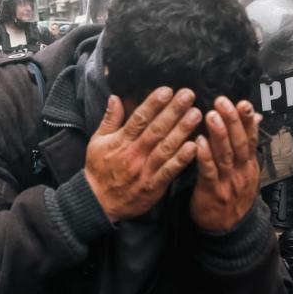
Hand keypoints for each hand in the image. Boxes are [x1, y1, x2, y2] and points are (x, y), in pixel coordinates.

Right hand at [84, 87, 200, 223]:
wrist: (97, 202)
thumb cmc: (98, 170)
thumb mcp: (97, 142)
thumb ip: (109, 120)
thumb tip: (115, 97)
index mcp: (121, 141)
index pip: (139, 119)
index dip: (153, 104)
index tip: (167, 90)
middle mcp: (134, 153)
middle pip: (156, 129)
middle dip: (173, 111)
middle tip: (188, 95)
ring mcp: (144, 170)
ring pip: (166, 147)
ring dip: (182, 130)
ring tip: (195, 114)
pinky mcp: (153, 186)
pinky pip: (169, 171)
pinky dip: (181, 159)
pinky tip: (194, 147)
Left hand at [190, 97, 261, 232]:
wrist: (228, 230)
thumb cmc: (233, 196)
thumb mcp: (245, 171)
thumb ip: (246, 146)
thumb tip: (255, 119)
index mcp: (248, 165)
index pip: (251, 138)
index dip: (247, 121)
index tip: (243, 103)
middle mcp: (241, 172)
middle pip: (239, 143)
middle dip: (232, 121)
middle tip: (223, 102)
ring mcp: (227, 182)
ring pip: (225, 156)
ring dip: (218, 135)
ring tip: (211, 115)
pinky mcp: (211, 193)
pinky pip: (208, 173)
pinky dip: (204, 157)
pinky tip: (198, 143)